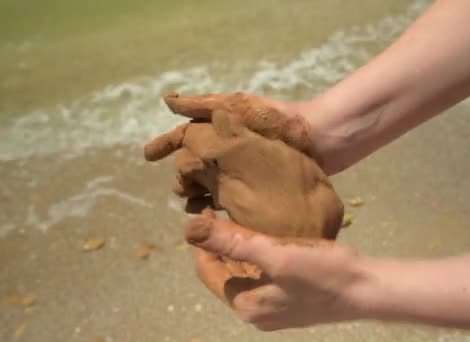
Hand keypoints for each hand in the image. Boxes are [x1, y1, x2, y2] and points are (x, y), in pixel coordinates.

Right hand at [143, 96, 343, 239]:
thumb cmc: (279, 119)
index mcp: (223, 128)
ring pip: (209, 181)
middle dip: (182, 174)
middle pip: (195, 163)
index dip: (166, 145)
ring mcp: (243, 167)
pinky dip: (215, 202)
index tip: (147, 156)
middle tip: (178, 188)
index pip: (186, 136)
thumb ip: (203, 104)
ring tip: (190, 203)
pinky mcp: (258, 184)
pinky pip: (229, 195)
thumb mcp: (238, 106)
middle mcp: (229, 148)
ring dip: (195, 191)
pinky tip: (211, 211)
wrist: (321, 137)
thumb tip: (166, 100)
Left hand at [185, 210, 373, 330]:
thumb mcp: (275, 255)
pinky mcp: (291, 299)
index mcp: (246, 306)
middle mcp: (256, 312)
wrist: (367, 290)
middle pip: (226, 274)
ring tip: (239, 219)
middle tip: (220, 211)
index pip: (208, 272)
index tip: (205, 211)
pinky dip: (258, 257)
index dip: (203, 242)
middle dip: (220, 245)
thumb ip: (233, 244)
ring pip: (246, 274)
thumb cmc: (321, 273)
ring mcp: (275, 308)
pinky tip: (265, 237)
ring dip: (239, 250)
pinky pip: (264, 275)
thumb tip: (190, 231)